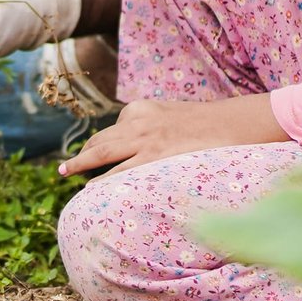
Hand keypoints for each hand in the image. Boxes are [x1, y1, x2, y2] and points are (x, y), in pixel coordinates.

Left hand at [57, 96, 284, 175]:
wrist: (235, 122)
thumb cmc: (212, 125)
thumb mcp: (177, 117)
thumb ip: (158, 127)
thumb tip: (151, 145)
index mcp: (143, 109)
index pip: (115, 129)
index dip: (102, 145)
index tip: (93, 154)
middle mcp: (138, 121)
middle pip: (101, 140)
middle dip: (84, 154)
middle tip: (67, 168)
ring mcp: (144, 139)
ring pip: (101, 152)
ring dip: (81, 164)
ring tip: (65, 175)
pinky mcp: (154, 157)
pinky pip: (119, 172)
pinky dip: (101, 182)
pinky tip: (91, 191)